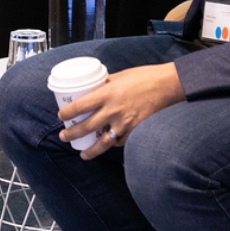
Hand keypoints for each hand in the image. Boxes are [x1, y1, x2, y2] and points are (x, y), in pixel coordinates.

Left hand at [57, 62, 185, 158]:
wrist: (168, 85)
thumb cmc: (144, 77)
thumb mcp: (119, 76)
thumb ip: (106, 84)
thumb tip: (95, 87)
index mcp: (107, 93)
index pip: (80, 106)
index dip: (67, 113)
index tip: (62, 116)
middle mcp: (113, 110)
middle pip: (86, 127)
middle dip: (72, 134)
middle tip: (64, 136)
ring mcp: (125, 123)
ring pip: (103, 142)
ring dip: (91, 151)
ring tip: (83, 154)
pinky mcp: (136, 131)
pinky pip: (121, 142)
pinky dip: (113, 145)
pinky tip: (107, 146)